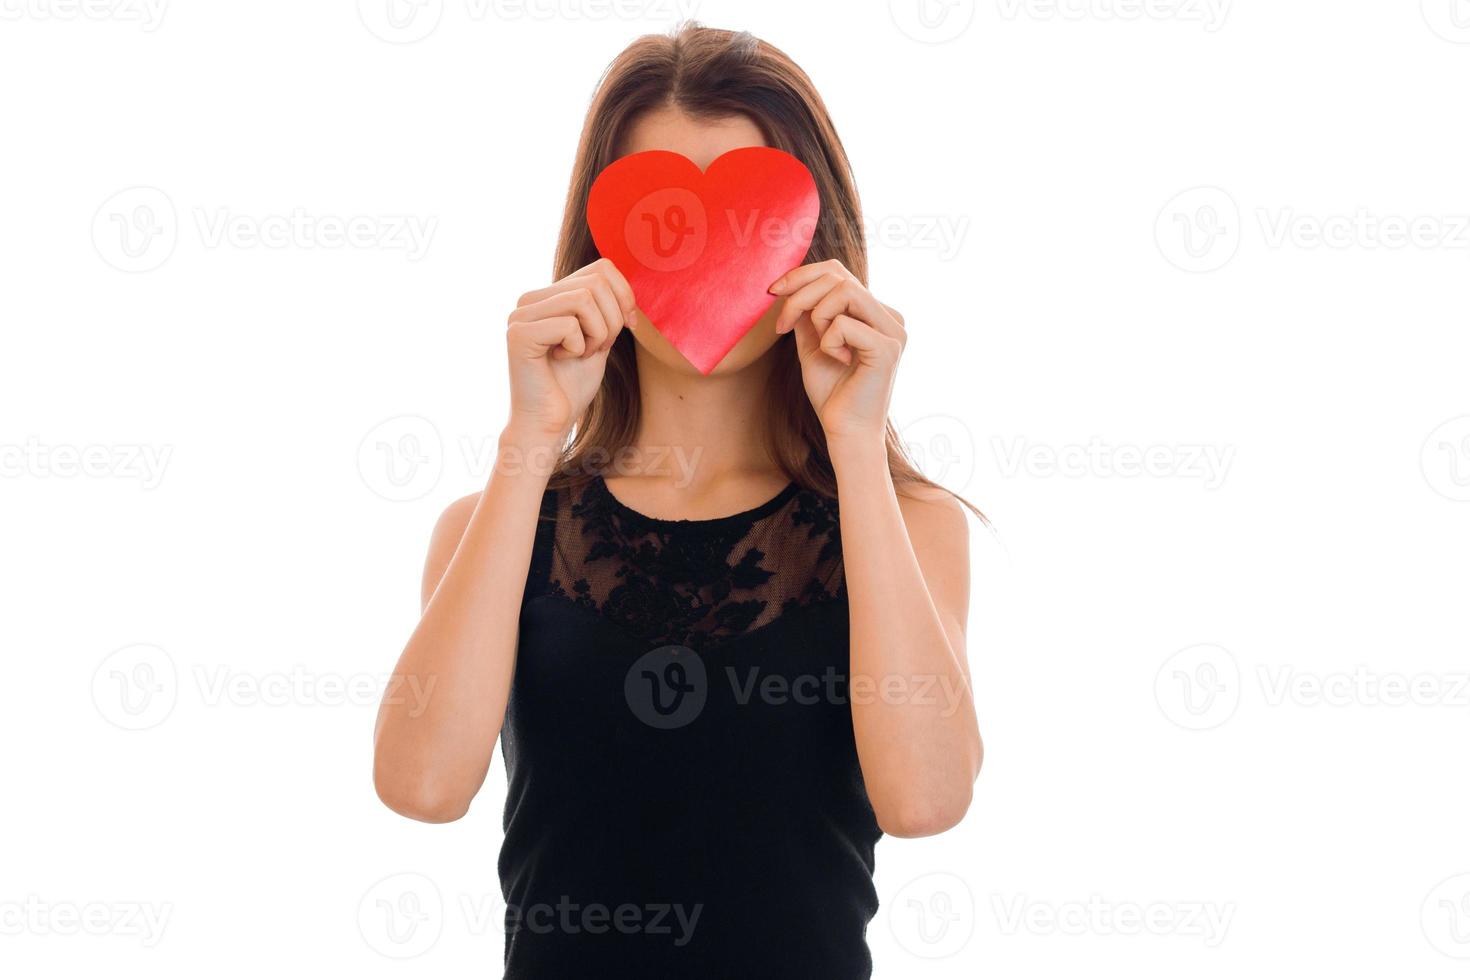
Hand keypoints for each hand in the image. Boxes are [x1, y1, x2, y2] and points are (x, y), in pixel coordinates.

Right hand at [504, 258, 635, 442]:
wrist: (549, 423)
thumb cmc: (572, 385)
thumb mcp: (599, 337)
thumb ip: (606, 308)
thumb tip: (627, 282)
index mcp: (548, 295)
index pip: (600, 269)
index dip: (624, 296)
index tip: (627, 325)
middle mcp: (530, 299)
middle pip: (595, 282)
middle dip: (612, 320)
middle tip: (599, 347)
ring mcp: (520, 314)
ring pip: (584, 300)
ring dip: (597, 334)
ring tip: (582, 354)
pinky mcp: (519, 333)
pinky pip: (569, 324)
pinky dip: (578, 347)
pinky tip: (562, 360)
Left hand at [770, 259, 905, 445]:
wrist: (846, 432)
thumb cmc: (832, 393)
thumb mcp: (813, 344)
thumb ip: (809, 314)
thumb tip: (792, 284)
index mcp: (876, 313)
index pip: (839, 272)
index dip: (802, 275)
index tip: (773, 292)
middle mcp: (890, 317)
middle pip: (840, 275)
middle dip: (801, 294)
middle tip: (783, 325)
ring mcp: (893, 331)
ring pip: (844, 291)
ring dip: (817, 315)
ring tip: (820, 345)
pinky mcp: (888, 348)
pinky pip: (844, 322)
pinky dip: (829, 340)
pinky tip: (838, 361)